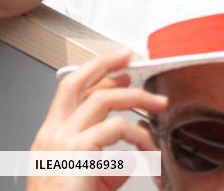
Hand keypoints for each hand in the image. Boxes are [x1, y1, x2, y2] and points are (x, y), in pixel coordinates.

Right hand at [28, 48, 167, 190]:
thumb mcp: (89, 179)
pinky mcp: (77, 151)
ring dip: (137, 97)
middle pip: (75, 82)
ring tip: (160, 103)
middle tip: (129, 58)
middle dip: (104, 63)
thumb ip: (108, 162)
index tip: (120, 69)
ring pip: (103, 99)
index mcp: (51, 137)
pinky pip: (118, 128)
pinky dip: (140, 136)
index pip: (71, 92)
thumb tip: (132, 153)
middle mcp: (52, 134)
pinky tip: (150, 149)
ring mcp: (62, 140)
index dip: (96, 74)